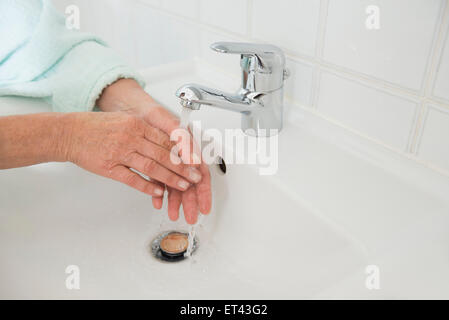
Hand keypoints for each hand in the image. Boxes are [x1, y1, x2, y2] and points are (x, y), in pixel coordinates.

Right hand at [64, 112, 202, 196]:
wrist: (69, 133)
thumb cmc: (96, 127)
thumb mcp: (124, 121)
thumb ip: (145, 133)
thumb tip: (167, 144)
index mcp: (136, 125)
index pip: (166, 140)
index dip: (184, 152)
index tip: (196, 161)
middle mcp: (130, 137)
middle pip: (163, 155)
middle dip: (183, 168)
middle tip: (196, 177)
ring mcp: (120, 153)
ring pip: (152, 167)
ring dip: (170, 178)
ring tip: (184, 186)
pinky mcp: (109, 168)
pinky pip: (132, 179)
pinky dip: (147, 186)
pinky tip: (158, 192)